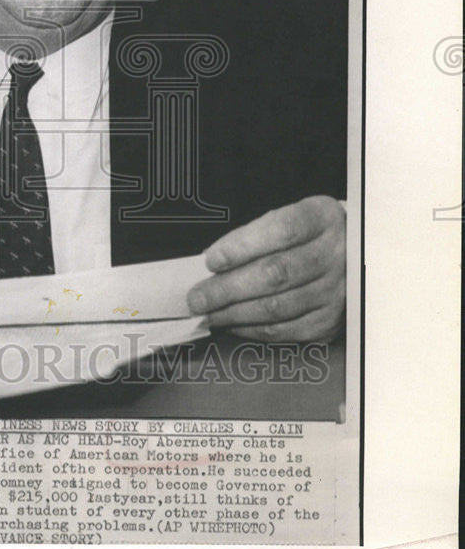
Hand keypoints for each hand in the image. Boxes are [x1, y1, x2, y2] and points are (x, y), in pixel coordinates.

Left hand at [187, 196, 345, 341]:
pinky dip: (252, 329)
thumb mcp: (288, 218)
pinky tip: (232, 323)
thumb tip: (212, 261)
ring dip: (234, 313)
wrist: (351, 256)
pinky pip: (285, 330)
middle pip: (276, 274)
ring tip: (208, 312)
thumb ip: (254, 235)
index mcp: (321, 219)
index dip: (242, 246)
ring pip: (277, 307)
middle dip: (228, 288)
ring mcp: (335, 291)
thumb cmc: (308, 235)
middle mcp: (335, 255)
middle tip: (197, 297)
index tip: (211, 259)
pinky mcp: (329, 322)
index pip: (281, 231)